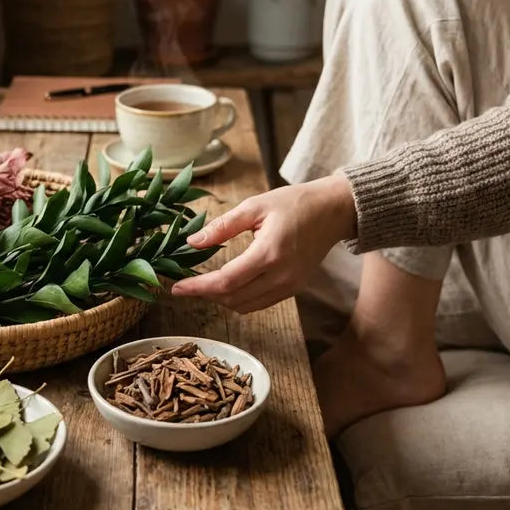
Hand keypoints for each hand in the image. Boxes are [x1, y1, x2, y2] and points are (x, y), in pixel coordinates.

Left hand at [171, 174, 357, 312]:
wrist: (333, 212)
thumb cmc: (295, 203)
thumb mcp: (255, 206)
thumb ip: (222, 226)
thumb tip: (192, 242)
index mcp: (269, 253)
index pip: (225, 281)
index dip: (198, 288)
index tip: (175, 287)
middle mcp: (280, 276)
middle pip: (233, 299)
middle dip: (205, 294)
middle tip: (185, 283)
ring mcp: (289, 286)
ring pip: (245, 306)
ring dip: (221, 299)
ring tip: (202, 285)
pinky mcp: (293, 289)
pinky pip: (260, 304)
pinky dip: (239, 300)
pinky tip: (227, 286)